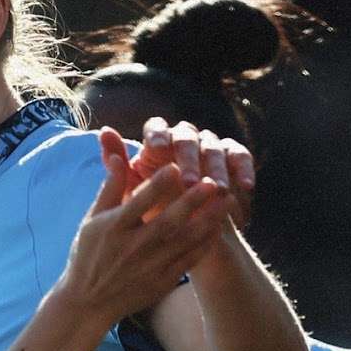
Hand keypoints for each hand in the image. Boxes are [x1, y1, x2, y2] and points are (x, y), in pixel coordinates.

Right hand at [59, 138, 230, 323]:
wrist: (88, 302)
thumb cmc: (89, 253)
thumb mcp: (93, 218)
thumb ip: (111, 187)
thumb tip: (119, 154)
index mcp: (113, 228)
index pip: (137, 203)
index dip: (156, 185)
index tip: (175, 166)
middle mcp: (132, 247)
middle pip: (167, 222)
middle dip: (191, 202)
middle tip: (213, 182)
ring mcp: (149, 266)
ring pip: (184, 241)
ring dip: (208, 220)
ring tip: (227, 201)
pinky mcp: (161, 281)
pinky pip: (189, 261)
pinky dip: (205, 245)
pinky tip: (218, 229)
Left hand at [109, 121, 253, 226]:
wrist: (182, 224)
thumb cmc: (150, 206)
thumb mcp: (131, 190)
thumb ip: (117, 164)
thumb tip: (103, 131)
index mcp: (157, 140)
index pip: (156, 127)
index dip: (157, 135)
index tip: (154, 147)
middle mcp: (184, 136)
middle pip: (187, 137)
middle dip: (189, 159)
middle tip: (190, 182)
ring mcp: (210, 144)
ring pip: (215, 147)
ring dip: (217, 169)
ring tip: (218, 191)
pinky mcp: (233, 155)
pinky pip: (241, 156)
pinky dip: (245, 169)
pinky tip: (246, 187)